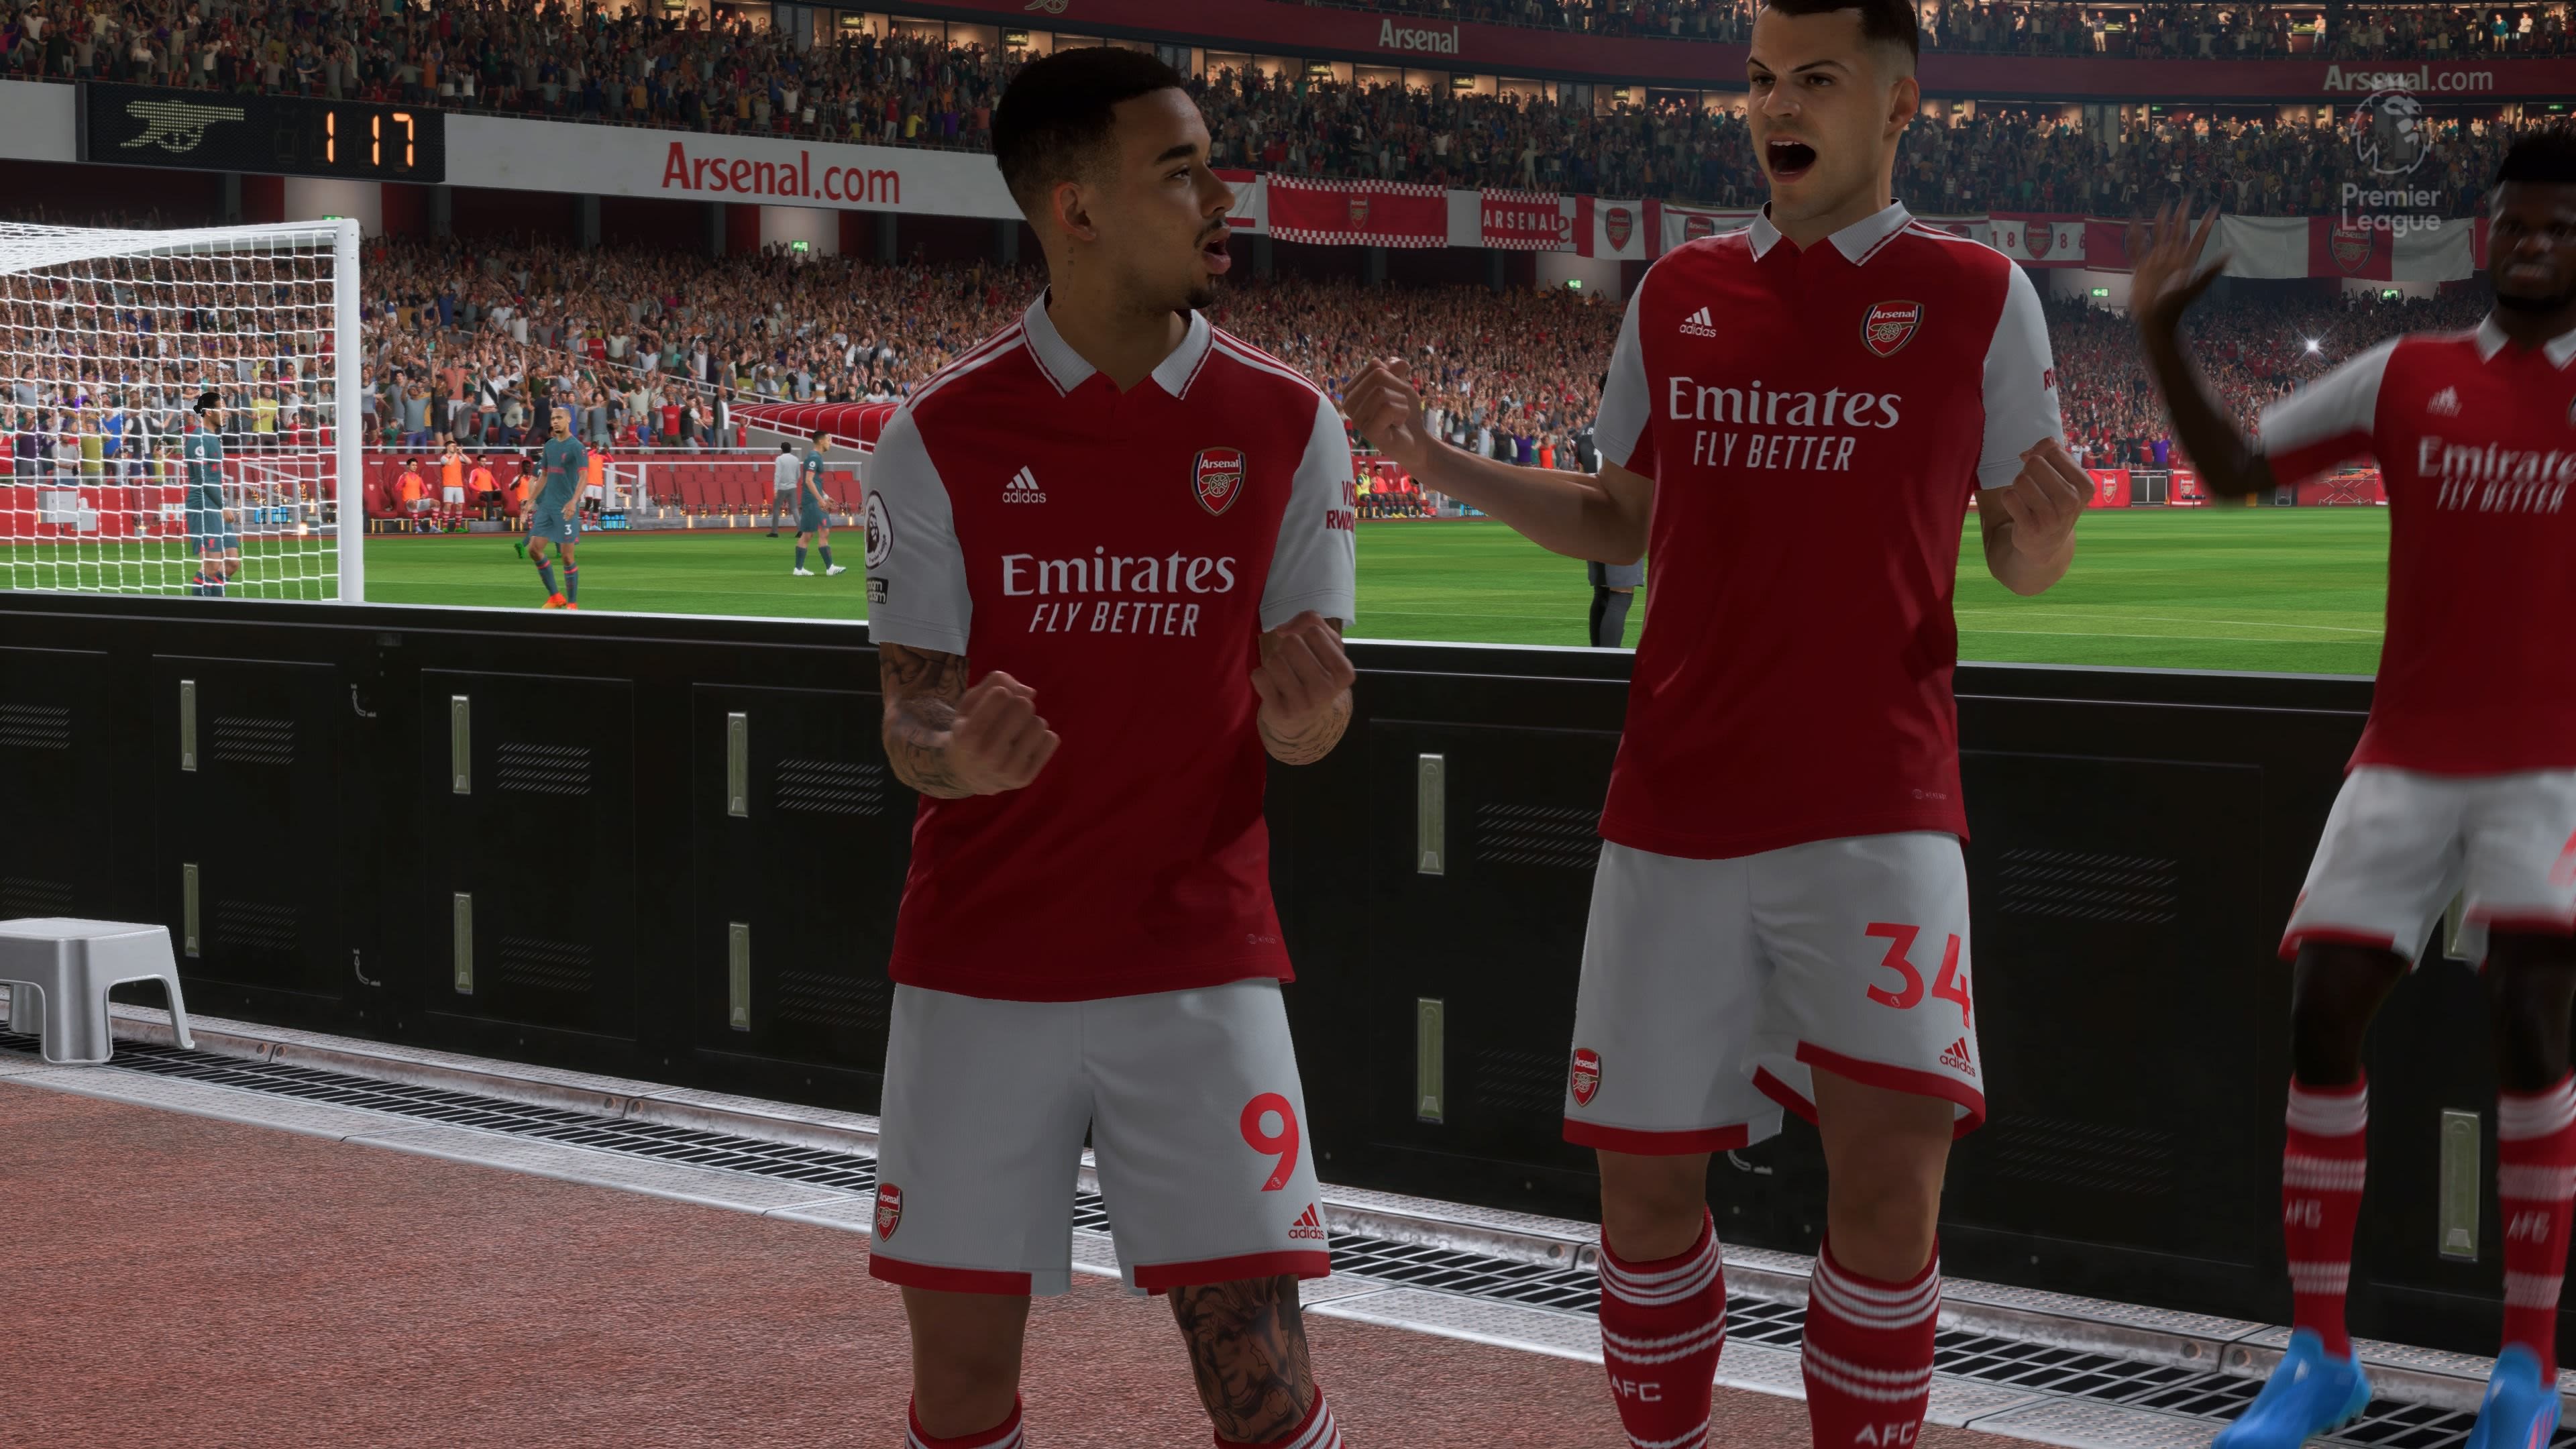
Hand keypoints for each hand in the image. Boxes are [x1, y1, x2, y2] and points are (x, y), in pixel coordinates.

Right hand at [948, 671, 1057, 795]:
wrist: (968, 774)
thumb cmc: (969, 730)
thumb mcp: (969, 705)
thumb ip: (994, 684)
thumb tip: (1030, 692)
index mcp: (968, 735)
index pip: (1001, 694)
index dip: (1002, 691)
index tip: (997, 699)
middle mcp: (987, 756)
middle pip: (1024, 706)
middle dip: (1019, 703)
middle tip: (1009, 714)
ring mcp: (1008, 771)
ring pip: (1039, 723)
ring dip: (1031, 721)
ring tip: (1017, 730)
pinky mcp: (1025, 779)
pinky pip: (1051, 740)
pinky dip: (1042, 736)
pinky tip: (1026, 743)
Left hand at [1250, 612, 1354, 733]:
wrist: (1304, 721)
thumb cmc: (1315, 675)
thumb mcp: (1327, 647)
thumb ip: (1312, 622)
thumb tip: (1282, 629)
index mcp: (1343, 672)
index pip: (1314, 631)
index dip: (1305, 635)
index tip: (1309, 650)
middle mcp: (1326, 689)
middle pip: (1291, 643)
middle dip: (1287, 648)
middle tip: (1293, 663)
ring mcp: (1303, 704)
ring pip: (1273, 659)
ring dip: (1273, 661)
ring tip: (1283, 675)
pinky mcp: (1280, 712)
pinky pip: (1259, 675)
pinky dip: (1261, 675)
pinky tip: (1272, 686)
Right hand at [1343, 359, 1432, 472]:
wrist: (1415, 441)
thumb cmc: (1403, 412)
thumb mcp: (1401, 385)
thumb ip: (1395, 369)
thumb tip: (1399, 362)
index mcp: (1351, 390)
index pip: (1375, 365)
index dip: (1394, 376)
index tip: (1395, 393)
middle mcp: (1348, 403)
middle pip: (1378, 375)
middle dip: (1398, 388)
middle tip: (1399, 405)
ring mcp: (1356, 419)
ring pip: (1383, 392)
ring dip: (1401, 403)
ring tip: (1398, 416)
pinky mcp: (1368, 432)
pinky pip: (1388, 408)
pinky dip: (1402, 413)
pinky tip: (1398, 424)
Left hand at [1990, 438, 2090, 558]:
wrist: (2046, 544)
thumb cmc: (2052, 501)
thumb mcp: (2062, 477)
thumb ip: (2049, 452)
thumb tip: (2026, 454)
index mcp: (2084, 484)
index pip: (2053, 450)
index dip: (2039, 454)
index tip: (2042, 470)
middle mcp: (2072, 500)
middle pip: (2034, 463)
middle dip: (2027, 471)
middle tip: (2034, 487)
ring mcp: (2053, 516)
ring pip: (2020, 480)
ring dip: (2018, 486)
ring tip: (2027, 499)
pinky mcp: (2032, 528)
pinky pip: (2009, 497)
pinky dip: (2009, 499)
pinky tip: (2019, 510)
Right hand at [2126, 201, 2227, 342]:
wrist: (2154, 322)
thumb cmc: (2173, 308)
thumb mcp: (2193, 289)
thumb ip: (2209, 272)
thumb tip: (2229, 254)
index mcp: (2184, 261)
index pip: (2198, 238)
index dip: (2205, 224)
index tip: (2213, 208)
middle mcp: (2171, 258)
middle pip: (2178, 231)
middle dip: (2183, 215)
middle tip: (2188, 197)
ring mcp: (2155, 262)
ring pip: (2158, 235)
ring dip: (2161, 221)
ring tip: (2164, 205)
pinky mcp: (2141, 269)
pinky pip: (2137, 248)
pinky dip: (2135, 235)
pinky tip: (2134, 222)